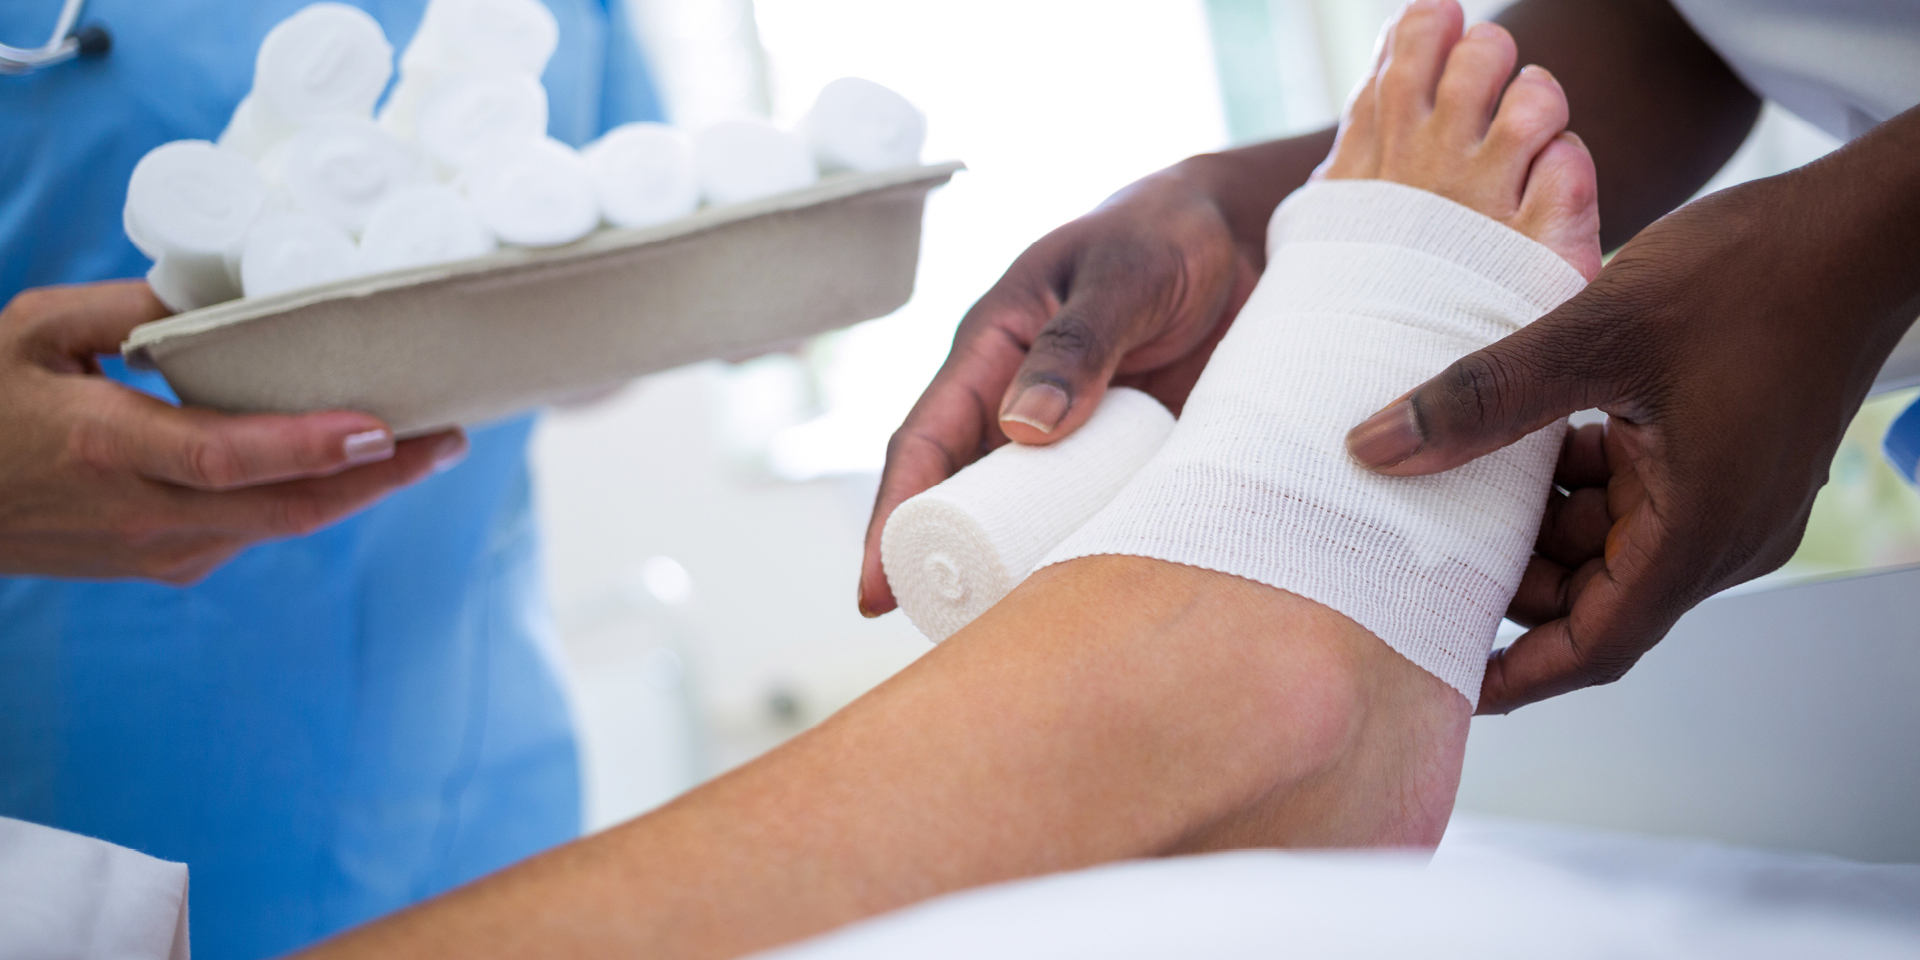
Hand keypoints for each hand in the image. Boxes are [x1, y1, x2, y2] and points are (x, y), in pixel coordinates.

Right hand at [0, 281, 466, 583]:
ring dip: (358, 492)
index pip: (229, 460)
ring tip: (427, 446)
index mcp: (105, 447)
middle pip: (286, 509)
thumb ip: (125, 312)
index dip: (311, 449)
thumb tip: (217, 297)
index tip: (384, 427)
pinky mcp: (168, 564)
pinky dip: (310, 500)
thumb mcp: (30, 332)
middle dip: (379, 477)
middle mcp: (143, 514)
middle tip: (451, 437)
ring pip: (281, 527)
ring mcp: (158, 550)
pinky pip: (255, 531)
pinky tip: (354, 466)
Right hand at [854, 140, 1336, 614]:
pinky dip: (1081, 560)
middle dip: (940, 571)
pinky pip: (1093, 517)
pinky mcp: (1125, 458)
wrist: (1250, 237)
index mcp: (991, 350)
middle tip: (944, 644)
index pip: (923, 444)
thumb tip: (1025, 430)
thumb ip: (1080, 342)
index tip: (875, 591)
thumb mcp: (1124, 277)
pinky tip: (1088, 611)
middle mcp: (1016, 402)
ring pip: (1022, 519)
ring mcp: (1071, 436)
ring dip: (1011, 576)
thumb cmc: (1167, 237)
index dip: (892, 519)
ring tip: (1011, 647)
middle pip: (960, 499)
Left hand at [1344, 108, 1919, 712]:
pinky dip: (1571, 477)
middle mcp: (1720, 534)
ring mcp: (1724, 497)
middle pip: (1592, 596)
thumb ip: (1485, 396)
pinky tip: (1518, 434)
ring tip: (1454, 479)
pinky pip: (1628, 494)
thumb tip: (1375, 446)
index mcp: (1699, 532)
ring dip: (1535, 519)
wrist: (1863, 226)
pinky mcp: (1720, 457)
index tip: (1441, 677)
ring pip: (1604, 541)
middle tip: (1418, 546)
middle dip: (1509, 580)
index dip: (1515, 672)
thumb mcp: (1597, 331)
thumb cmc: (1756, 273)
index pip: (1595, 645)